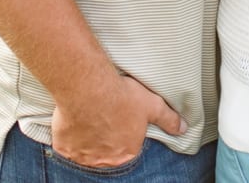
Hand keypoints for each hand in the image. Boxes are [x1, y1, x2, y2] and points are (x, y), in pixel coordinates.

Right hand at [52, 73, 186, 167]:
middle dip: (106, 134)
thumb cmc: (121, 96)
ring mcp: (83, 156)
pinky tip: (72, 118)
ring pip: (86, 148)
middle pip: (106, 149)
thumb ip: (168, 119)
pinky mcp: (64, 147)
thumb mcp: (152, 104)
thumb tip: (184, 129)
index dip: (124, 127)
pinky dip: (67, 134)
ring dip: (87, 135)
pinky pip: (65, 144)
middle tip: (104, 111)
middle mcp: (105, 160)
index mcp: (127, 152)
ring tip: (88, 112)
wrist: (89, 89)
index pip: (128, 144)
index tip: (119, 112)